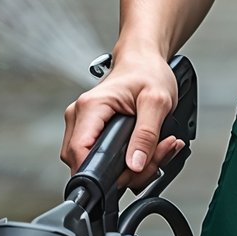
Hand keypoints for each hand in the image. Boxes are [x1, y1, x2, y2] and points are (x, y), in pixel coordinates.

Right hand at [59, 50, 185, 190]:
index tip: (128, 173)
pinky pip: (103, 158)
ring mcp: (83, 126)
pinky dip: (128, 161)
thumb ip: (147, 135)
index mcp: (90, 107)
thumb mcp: (157, 101)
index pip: (79, 152)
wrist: (144, 62)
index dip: (101, 172)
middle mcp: (80, 117)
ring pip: (96, 164)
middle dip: (124, 172)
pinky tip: (147, 149)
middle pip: (87, 163)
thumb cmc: (147, 72)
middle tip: (152, 158)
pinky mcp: (92, 132)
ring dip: (130, 168)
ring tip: (155, 149)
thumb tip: (135, 165)